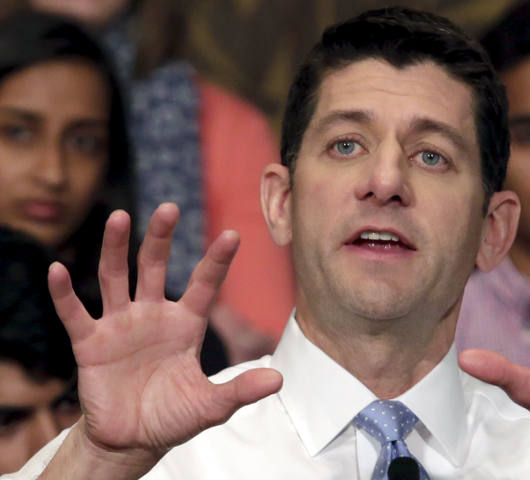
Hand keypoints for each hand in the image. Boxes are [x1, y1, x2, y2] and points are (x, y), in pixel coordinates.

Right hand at [48, 203, 282, 464]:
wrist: (132, 441)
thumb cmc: (173, 416)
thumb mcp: (210, 405)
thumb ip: (240, 390)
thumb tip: (278, 379)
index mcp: (186, 324)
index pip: (204, 285)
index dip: (217, 261)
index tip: (233, 235)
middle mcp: (153, 316)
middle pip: (155, 267)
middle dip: (160, 238)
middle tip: (169, 208)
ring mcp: (120, 326)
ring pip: (115, 278)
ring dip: (115, 248)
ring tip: (119, 217)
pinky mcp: (90, 344)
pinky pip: (74, 314)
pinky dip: (64, 294)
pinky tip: (56, 270)